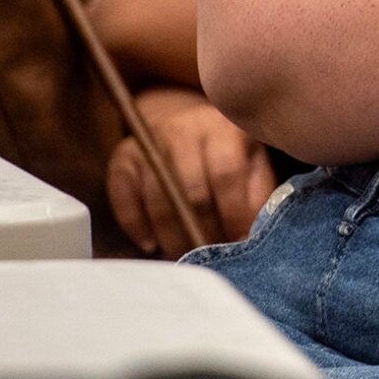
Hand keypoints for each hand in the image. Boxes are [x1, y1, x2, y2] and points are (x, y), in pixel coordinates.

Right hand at [108, 85, 276, 255]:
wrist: (183, 120)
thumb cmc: (226, 151)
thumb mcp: (253, 163)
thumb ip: (257, 196)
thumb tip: (250, 237)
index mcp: (221, 127)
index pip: (225, 174)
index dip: (233, 214)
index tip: (239, 242)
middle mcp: (181, 130)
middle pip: (189, 191)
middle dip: (202, 232)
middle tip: (211, 258)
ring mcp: (148, 143)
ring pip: (158, 200)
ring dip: (171, 236)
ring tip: (186, 256)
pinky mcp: (122, 158)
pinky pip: (124, 199)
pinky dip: (137, 227)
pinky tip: (152, 244)